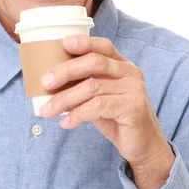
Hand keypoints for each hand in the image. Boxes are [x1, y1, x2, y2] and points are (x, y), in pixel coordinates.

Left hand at [39, 35, 174, 188]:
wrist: (144, 145)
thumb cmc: (118, 119)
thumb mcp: (100, 97)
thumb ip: (84, 86)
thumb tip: (50, 82)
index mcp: (123, 65)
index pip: (103, 46)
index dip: (84, 42)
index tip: (62, 44)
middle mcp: (130, 73)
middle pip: (94, 62)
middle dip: (66, 70)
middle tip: (45, 82)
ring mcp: (134, 89)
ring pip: (92, 87)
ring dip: (65, 99)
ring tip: (47, 111)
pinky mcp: (132, 108)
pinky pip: (98, 106)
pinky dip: (77, 114)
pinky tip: (66, 123)